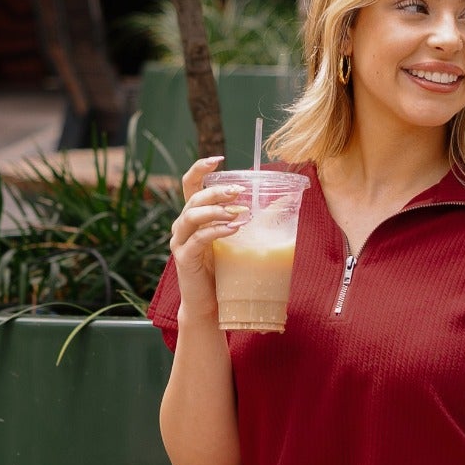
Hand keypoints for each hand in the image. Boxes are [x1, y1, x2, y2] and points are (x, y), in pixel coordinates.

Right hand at [169, 157, 245, 318]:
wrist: (210, 306)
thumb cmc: (224, 271)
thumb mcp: (238, 240)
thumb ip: (252, 219)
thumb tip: (284, 198)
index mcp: (194, 216)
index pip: (190, 184)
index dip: (200, 169)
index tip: (219, 159)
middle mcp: (183, 225)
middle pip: (195, 197)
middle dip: (217, 190)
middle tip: (240, 190)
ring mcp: (181, 242)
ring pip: (192, 215)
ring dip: (216, 209)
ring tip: (239, 212)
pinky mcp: (184, 258)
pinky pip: (199, 239)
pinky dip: (216, 231)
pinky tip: (234, 229)